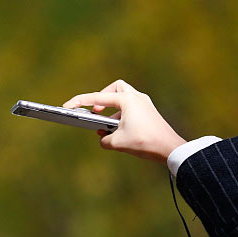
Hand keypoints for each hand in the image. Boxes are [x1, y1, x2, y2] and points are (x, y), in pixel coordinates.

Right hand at [62, 79, 186, 163]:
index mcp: (127, 100)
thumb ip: (103, 139)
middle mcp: (137, 97)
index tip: (68, 105)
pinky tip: (117, 131)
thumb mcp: (116, 143)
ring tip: (104, 125)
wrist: (169, 149)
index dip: (80, 102)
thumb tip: (103, 138)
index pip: (98, 97)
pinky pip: (130, 108)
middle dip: (102, 97)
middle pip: (115, 88)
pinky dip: (120, 116)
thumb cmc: (145, 142)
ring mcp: (144, 104)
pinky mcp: (149, 113)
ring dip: (111, 110)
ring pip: (123, 98)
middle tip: (96, 111)